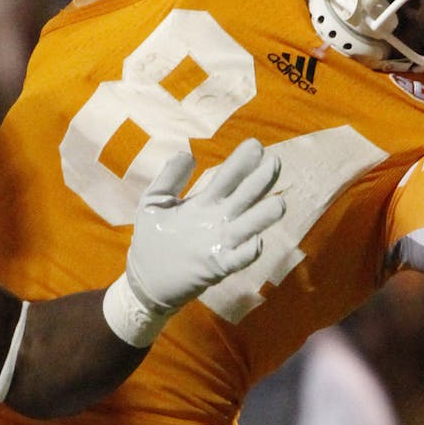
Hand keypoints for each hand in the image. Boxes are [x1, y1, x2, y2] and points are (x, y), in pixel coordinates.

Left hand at [104, 139, 284, 345]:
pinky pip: (237, 259)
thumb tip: (187, 154)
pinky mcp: (216, 266)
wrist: (144, 279)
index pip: (227, 178)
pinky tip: (257, 242)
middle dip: (259, 182)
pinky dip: (247, 252)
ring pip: (247, 226)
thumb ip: (169, 178)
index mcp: (205, 202)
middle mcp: (218, 220)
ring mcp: (220, 243)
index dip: (241, 163)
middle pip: (243, 198)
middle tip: (274, 162)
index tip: (256, 145)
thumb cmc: (152, 238)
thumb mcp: (154, 201)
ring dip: (263, 217)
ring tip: (279, 203)